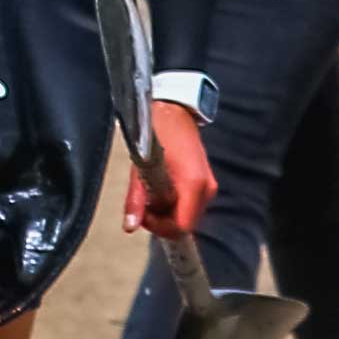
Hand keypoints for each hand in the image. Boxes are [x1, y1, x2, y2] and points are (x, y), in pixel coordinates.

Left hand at [127, 93, 216, 240]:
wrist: (173, 111)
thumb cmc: (157, 134)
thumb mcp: (140, 168)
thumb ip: (136, 201)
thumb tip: (130, 226)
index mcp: (193, 184)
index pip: (182, 227)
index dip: (160, 228)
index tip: (144, 215)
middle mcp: (206, 188)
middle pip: (185, 224)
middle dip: (162, 220)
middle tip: (144, 204)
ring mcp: (208, 186)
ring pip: (188, 216)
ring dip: (168, 212)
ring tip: (151, 193)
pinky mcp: (205, 183)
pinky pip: (191, 205)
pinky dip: (175, 204)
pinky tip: (162, 189)